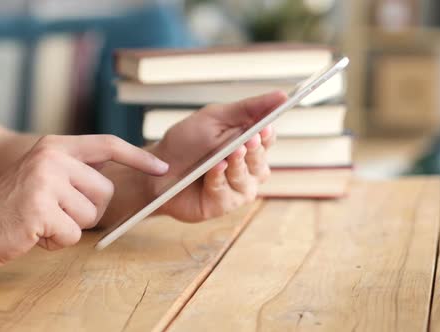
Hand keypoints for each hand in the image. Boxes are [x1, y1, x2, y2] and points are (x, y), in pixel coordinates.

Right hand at [0, 135, 167, 270]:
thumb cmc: (12, 210)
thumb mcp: (44, 178)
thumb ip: (75, 173)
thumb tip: (114, 181)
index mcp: (55, 146)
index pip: (107, 144)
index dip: (138, 157)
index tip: (162, 169)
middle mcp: (52, 157)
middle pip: (106, 191)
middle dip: (88, 211)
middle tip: (56, 214)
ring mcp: (45, 180)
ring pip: (91, 214)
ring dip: (71, 228)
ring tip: (43, 222)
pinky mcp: (40, 207)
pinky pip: (73, 234)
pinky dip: (57, 243)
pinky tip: (35, 235)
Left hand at [149, 91, 286, 221]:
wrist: (157, 168)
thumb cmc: (185, 142)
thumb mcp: (215, 118)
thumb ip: (248, 109)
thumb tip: (282, 96)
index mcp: (247, 143)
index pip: (268, 139)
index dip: (268, 134)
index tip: (265, 128)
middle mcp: (247, 167)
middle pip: (261, 159)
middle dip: (253, 150)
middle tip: (247, 141)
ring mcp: (237, 187)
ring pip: (248, 177)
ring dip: (237, 164)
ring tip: (227, 155)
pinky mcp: (223, 204)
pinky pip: (228, 192)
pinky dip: (219, 179)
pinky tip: (212, 169)